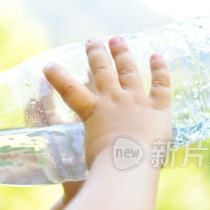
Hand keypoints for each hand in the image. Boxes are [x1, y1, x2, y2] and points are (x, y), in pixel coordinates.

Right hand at [43, 37, 171, 169]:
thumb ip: (77, 154)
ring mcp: (136, 101)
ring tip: (118, 39)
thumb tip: (74, 164)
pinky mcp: (158, 109)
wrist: (128, 168)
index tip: (48, 65)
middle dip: (95, 54)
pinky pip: (160, 84)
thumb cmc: (103, 170)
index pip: (69, 90)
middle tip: (92, 41)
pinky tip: (156, 55)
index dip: (57, 76)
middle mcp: (113, 100)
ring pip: (129, 70)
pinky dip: (159, 69)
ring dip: (122, 53)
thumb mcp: (83, 158)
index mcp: (92, 112)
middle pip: (101, 70)